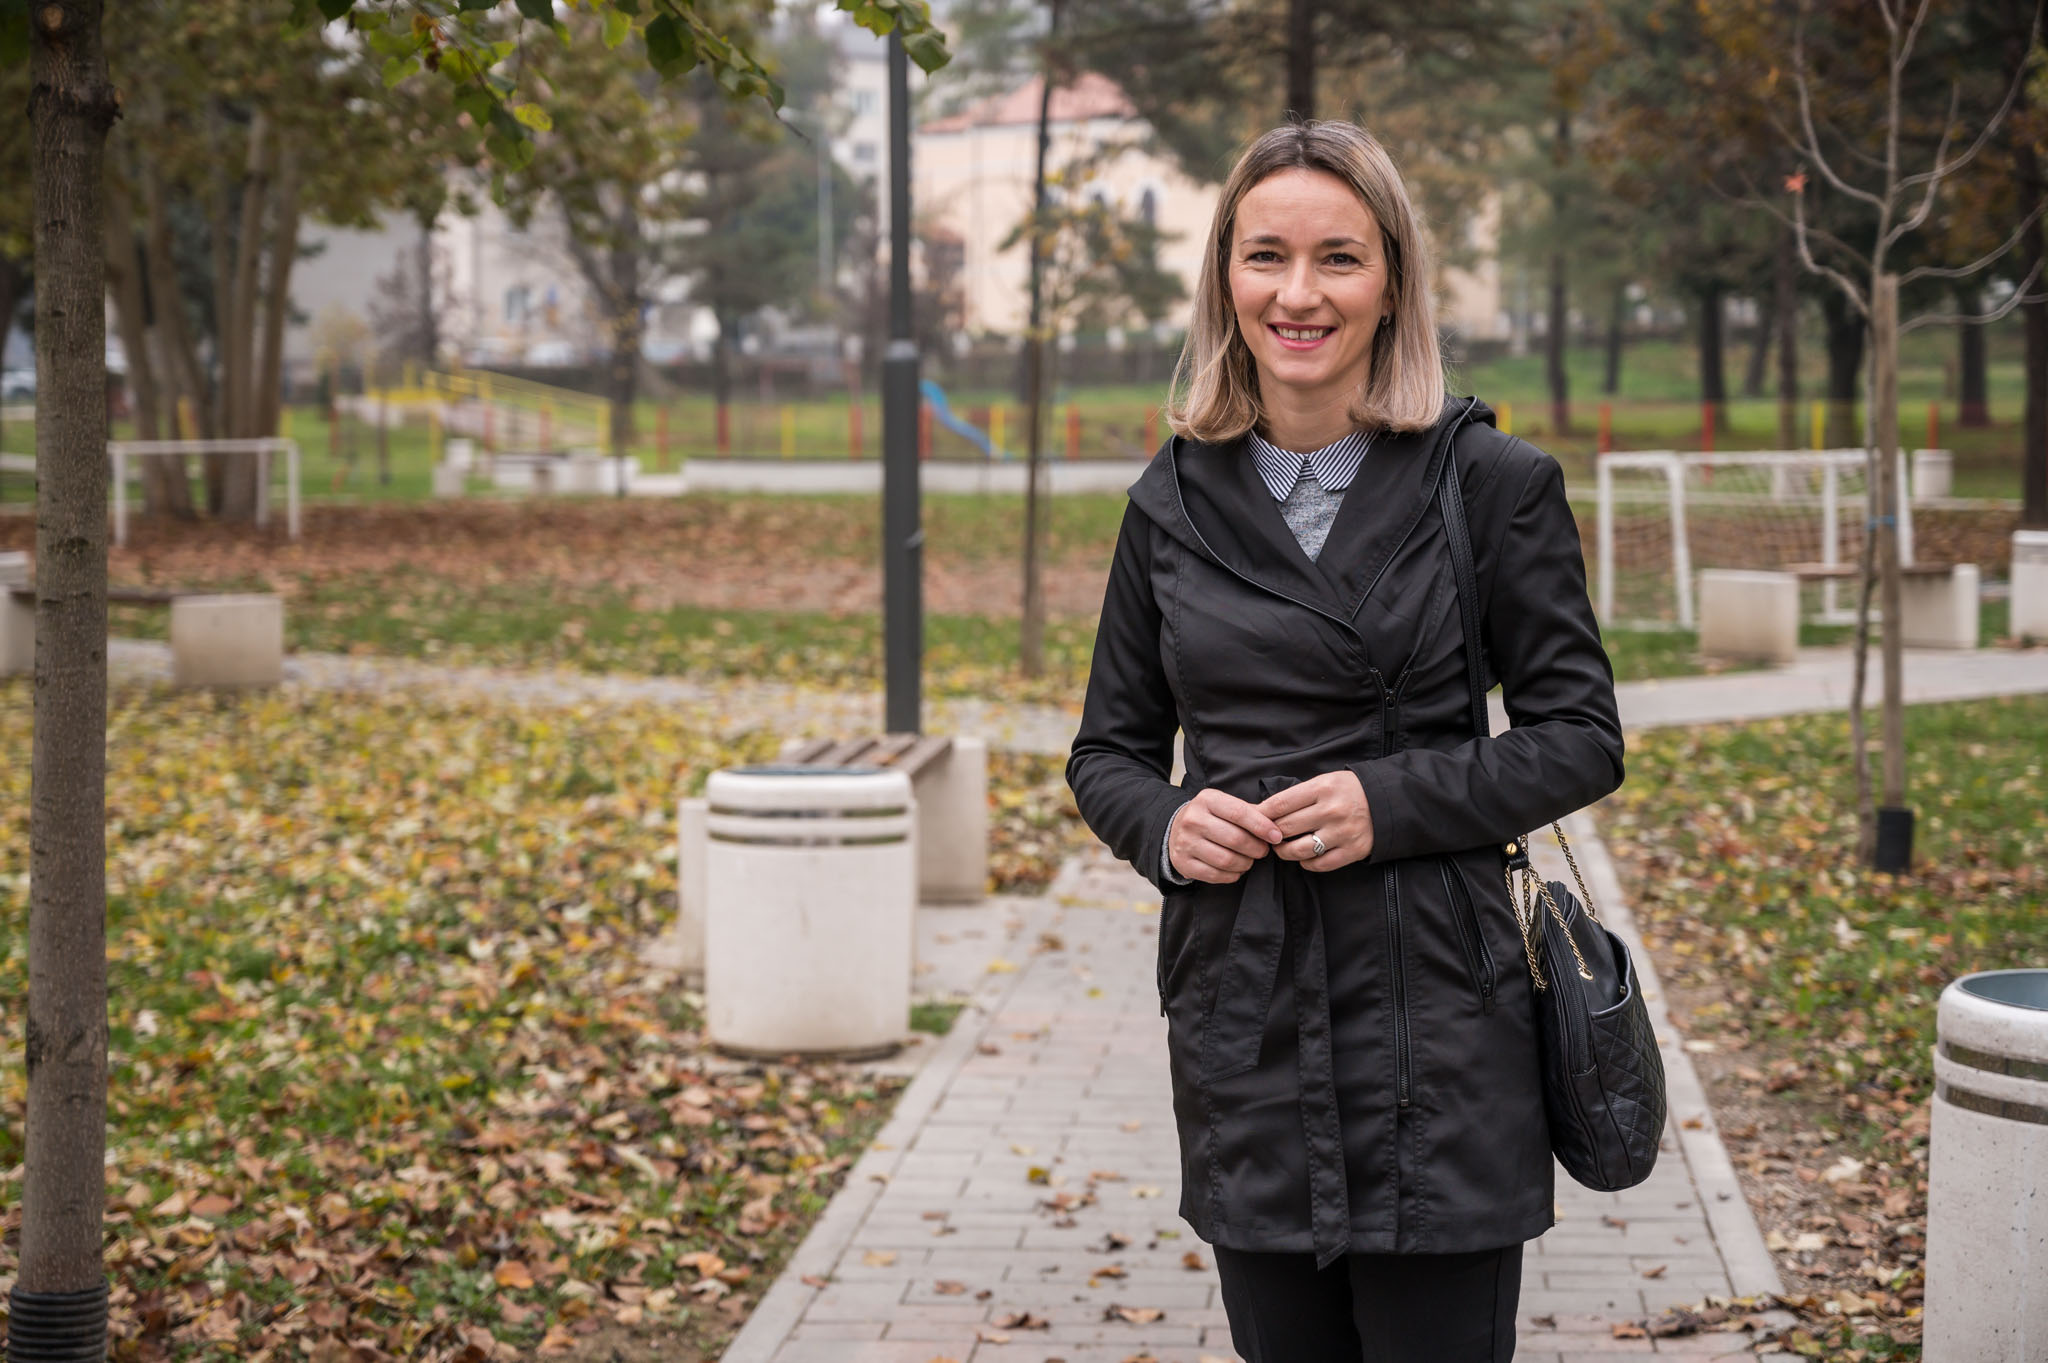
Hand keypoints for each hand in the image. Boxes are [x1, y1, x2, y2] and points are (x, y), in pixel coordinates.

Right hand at [1167, 788, 1285, 884]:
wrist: (1175, 829)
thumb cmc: (1210, 817)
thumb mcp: (1225, 805)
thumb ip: (1249, 812)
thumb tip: (1276, 823)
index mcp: (1207, 800)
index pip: (1239, 813)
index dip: (1261, 826)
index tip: (1276, 836)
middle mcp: (1193, 819)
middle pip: (1235, 839)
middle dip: (1256, 848)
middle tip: (1263, 851)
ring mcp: (1185, 842)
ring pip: (1226, 860)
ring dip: (1245, 863)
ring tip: (1249, 860)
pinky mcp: (1183, 863)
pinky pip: (1215, 875)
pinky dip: (1232, 875)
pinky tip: (1236, 869)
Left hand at [1257, 771, 1374, 870]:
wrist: (1387, 801)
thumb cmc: (1348, 791)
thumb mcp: (1324, 782)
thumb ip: (1297, 795)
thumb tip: (1262, 810)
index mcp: (1322, 788)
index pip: (1279, 804)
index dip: (1261, 815)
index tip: (1253, 820)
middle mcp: (1331, 810)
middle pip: (1285, 828)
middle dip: (1271, 834)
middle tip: (1267, 836)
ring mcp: (1342, 832)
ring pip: (1298, 850)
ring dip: (1284, 852)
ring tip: (1283, 848)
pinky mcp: (1352, 850)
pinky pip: (1319, 864)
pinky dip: (1306, 863)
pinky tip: (1304, 857)